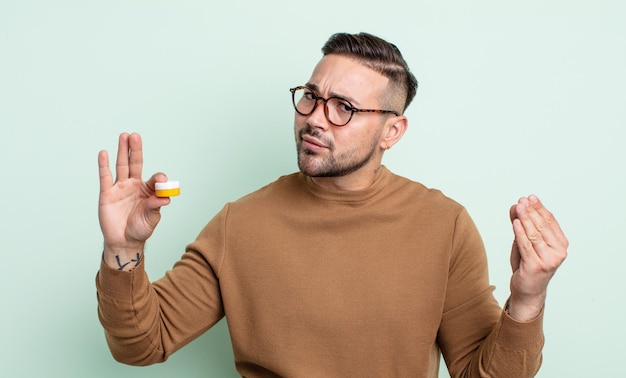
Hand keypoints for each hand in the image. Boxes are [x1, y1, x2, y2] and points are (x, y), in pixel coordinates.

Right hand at [98, 132, 169, 269]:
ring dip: (122, 151)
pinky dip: (104, 165)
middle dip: (135, 150)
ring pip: (121, 166)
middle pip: (135, 164)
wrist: (124, 241)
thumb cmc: (140, 229)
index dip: (158, 177)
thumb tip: (165, 197)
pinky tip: (104, 153)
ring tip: (124, 136)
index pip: (154, 179)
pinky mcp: (107, 193)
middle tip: (135, 136)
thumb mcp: (151, 219)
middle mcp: (134, 186)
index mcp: (148, 191)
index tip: (160, 178)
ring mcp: (120, 188)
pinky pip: (105, 177)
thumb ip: (155, 207)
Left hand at [507, 195, 567, 320]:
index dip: (539, 208)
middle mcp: (558, 252)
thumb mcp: (525, 242)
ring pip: (534, 235)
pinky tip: (515, 223)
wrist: (527, 290)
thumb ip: (522, 225)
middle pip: (542, 226)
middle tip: (522, 200)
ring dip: (526, 219)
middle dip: (531, 211)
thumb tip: (516, 206)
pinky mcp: (536, 266)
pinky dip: (520, 233)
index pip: (550, 221)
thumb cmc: (527, 264)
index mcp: (560, 244)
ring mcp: (548, 260)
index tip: (530, 197)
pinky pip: (526, 245)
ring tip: (519, 207)